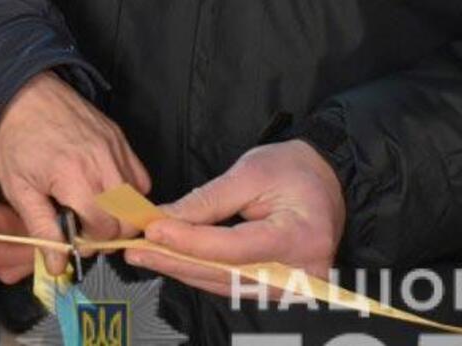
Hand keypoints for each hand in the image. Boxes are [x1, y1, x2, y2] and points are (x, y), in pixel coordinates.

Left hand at [0, 73, 149, 272]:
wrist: (21, 94)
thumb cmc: (14, 140)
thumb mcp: (18, 189)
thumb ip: (42, 229)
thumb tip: (57, 266)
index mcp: (73, 176)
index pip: (103, 229)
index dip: (89, 242)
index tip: (73, 239)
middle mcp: (101, 162)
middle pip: (127, 219)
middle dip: (107, 233)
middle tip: (83, 227)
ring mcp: (114, 148)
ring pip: (137, 200)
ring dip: (119, 213)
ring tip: (92, 208)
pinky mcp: (120, 138)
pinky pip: (140, 176)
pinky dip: (128, 190)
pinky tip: (103, 189)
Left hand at [125, 140, 343, 300]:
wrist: (325, 181)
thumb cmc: (294, 171)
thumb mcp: (251, 173)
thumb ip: (208, 200)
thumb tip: (166, 218)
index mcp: (301, 237)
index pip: (234, 248)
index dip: (190, 241)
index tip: (154, 229)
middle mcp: (301, 273)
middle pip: (226, 273)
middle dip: (176, 259)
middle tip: (136, 249)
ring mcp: (290, 286)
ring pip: (224, 284)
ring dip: (181, 269)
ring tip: (144, 254)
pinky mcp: (276, 288)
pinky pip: (231, 284)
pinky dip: (199, 271)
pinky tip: (171, 259)